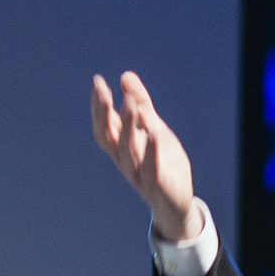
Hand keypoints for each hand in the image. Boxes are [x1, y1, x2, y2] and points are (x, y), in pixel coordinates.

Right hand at [91, 71, 198, 241]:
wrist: (176, 199)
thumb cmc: (162, 161)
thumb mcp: (153, 127)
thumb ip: (141, 103)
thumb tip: (125, 76)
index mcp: (121, 146)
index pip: (103, 124)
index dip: (99, 105)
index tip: (98, 81)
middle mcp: (124, 160)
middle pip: (108, 136)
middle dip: (104, 113)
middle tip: (104, 91)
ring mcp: (138, 174)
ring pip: (127, 150)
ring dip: (127, 127)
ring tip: (130, 104)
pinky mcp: (155, 185)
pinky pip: (150, 169)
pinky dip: (150, 152)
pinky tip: (152, 134)